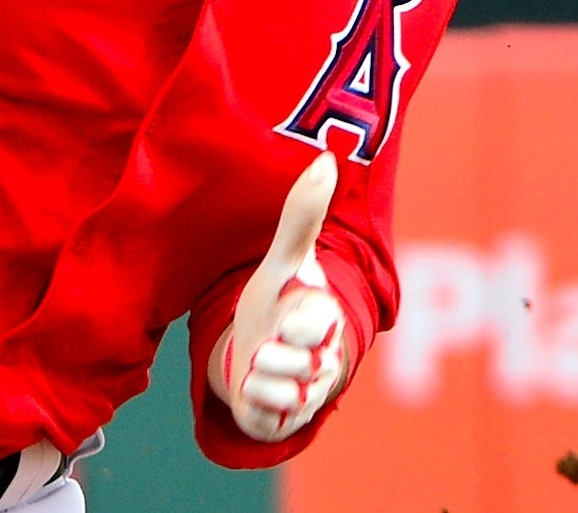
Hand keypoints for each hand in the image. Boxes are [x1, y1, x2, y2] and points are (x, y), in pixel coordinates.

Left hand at [211, 151, 346, 442]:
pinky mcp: (284, 419)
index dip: (298, 320)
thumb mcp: (283, 262)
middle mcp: (324, 358)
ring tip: (260, 359)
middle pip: (299, 360)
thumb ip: (302, 216)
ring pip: (281, 387)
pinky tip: (252, 385)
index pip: (319, 320)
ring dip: (261, 373)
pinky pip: (264, 412)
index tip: (287, 315)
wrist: (254, 354)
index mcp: (326, 317)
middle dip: (276, 351)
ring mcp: (307, 392)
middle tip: (269, 341)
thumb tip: (325, 159)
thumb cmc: (275, 302)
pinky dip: (251, 398)